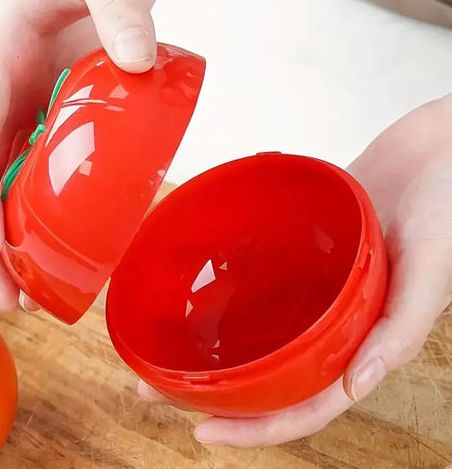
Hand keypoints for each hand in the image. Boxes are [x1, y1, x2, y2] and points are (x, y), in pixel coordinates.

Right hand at [0, 0, 164, 311]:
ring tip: (31, 291)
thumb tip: (136, 59)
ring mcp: (32, 104)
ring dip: (15, 238)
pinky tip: (62, 246)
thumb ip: (118, 4)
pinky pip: (42, 171)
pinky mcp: (60, 115)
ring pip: (7, 181)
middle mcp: (5, 86)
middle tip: (11, 296)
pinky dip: (46, 213)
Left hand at [139, 93, 451, 447]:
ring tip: (165, 342)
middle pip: (270, 371)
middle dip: (216, 389)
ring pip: (260, 327)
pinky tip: (202, 287)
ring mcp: (315, 286)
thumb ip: (400, 327)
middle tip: (158, 387)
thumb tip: (355, 386)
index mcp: (363, 338)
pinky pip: (264, 278)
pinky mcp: (303, 249)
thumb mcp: (432, 268)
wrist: (434, 148)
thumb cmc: (444, 206)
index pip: (306, 403)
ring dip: (215, 342)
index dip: (258, 427)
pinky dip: (234, 290)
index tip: (204, 431)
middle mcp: (333, 320)